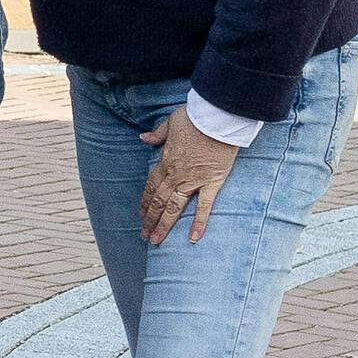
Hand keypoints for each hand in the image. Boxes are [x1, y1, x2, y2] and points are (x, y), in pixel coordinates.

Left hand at [138, 106, 241, 244]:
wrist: (217, 117)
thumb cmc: (195, 117)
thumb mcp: (171, 122)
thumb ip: (157, 134)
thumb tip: (143, 138)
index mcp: (165, 161)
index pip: (151, 186)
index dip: (145, 202)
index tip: (141, 214)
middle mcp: (176, 174)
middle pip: (159, 201)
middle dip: (150, 220)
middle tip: (144, 236)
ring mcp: (193, 180)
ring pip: (174, 207)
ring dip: (164, 225)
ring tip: (156, 241)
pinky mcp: (212, 182)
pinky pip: (204, 206)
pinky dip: (199, 223)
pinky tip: (194, 239)